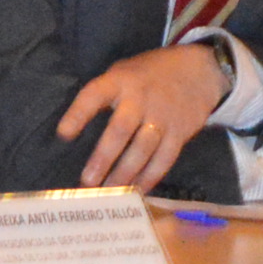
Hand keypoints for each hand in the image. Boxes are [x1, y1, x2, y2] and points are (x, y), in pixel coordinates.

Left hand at [59, 41, 236, 191]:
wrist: (199, 71)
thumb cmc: (149, 75)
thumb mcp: (123, 73)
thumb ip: (104, 96)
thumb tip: (77, 130)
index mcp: (120, 81)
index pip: (94, 95)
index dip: (78, 114)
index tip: (63, 135)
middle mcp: (140, 98)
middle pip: (120, 130)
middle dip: (103, 157)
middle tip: (88, 181)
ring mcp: (162, 117)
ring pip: (142, 149)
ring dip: (125, 174)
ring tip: (109, 192)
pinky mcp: (180, 133)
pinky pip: (164, 159)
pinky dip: (150, 177)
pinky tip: (136, 191)